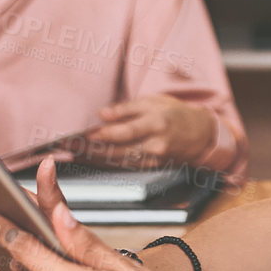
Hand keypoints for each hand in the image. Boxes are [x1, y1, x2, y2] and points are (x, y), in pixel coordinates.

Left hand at [80, 94, 221, 170]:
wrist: (201, 135)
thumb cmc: (176, 114)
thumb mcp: (155, 102)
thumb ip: (128, 108)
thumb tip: (103, 114)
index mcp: (157, 123)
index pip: (125, 131)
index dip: (103, 134)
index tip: (84, 133)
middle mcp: (156, 144)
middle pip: (118, 149)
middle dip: (91, 148)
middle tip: (69, 144)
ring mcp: (154, 159)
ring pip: (119, 160)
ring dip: (95, 157)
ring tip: (74, 151)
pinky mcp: (152, 168)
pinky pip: (126, 165)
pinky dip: (107, 162)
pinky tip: (92, 158)